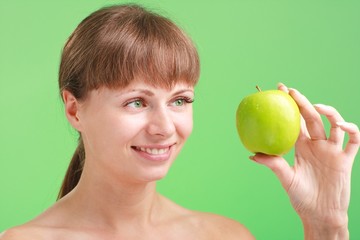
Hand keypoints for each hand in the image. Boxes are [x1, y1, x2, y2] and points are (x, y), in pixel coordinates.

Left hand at [251, 84, 359, 238]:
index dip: (288, 107)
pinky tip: (341, 125)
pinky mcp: (345, 159)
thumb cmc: (301, 198)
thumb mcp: (286, 179)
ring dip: (328, 112)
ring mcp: (332, 151)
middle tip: (291, 91)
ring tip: (316, 107)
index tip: (278, 92)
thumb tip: (251, 154)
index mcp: (302, 147)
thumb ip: (273, 164)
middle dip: (302, 102)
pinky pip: (353, 141)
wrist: (320, 215)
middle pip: (312, 118)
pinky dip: (351, 130)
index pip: (295, 122)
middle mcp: (317, 145)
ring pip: (333, 124)